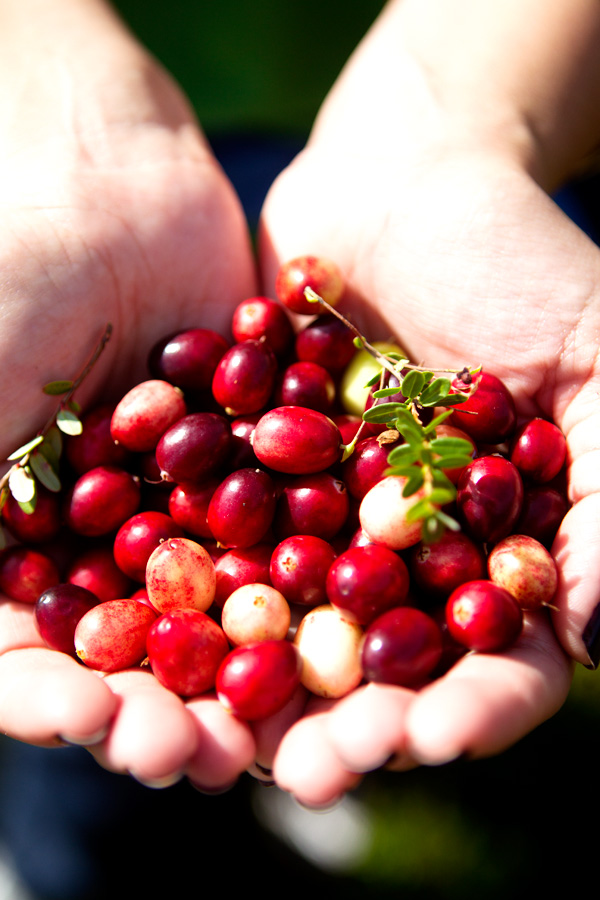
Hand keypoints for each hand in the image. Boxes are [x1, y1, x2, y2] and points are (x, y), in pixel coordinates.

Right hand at [0, 0, 256, 786]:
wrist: (105, 174)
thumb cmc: (7, 272)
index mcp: (14, 543)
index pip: (24, 654)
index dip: (52, 701)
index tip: (88, 723)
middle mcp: (100, 540)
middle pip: (130, 656)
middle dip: (159, 712)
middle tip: (200, 759)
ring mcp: (182, 509)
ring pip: (213, 618)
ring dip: (238, 678)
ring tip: (271, 734)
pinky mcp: (256, 468)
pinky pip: (280, 543)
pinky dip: (301, 592)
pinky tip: (334, 635)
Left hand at [258, 0, 599, 803]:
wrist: (403, 178)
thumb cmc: (518, 259)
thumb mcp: (598, 361)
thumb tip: (598, 634)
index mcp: (499, 547)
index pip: (500, 659)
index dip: (475, 709)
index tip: (435, 738)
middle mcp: (408, 551)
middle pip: (385, 668)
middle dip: (355, 725)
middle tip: (310, 773)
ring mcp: (323, 520)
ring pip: (294, 629)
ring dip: (263, 689)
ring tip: (229, 737)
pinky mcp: (248, 479)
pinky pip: (219, 546)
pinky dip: (196, 592)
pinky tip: (166, 638)